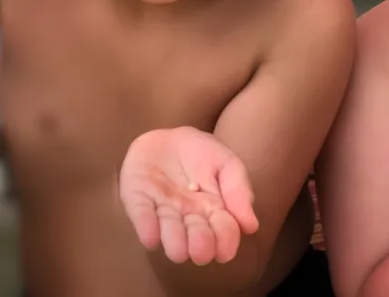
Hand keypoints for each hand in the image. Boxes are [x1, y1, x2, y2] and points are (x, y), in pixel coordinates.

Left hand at [119, 126, 258, 265]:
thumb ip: (239, 189)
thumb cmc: (201, 153)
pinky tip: (150, 238)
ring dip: (173, 240)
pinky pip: (141, 213)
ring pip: (168, 229)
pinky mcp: (137, 198)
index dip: (225, 241)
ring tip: (179, 251)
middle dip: (199, 244)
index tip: (225, 251)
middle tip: (201, 252)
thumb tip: (251, 226)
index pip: (222, 229)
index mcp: (213, 210)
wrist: (168, 136)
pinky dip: (146, 225)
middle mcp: (187, 216)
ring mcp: (162, 208)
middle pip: (195, 235)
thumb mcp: (227, 163)